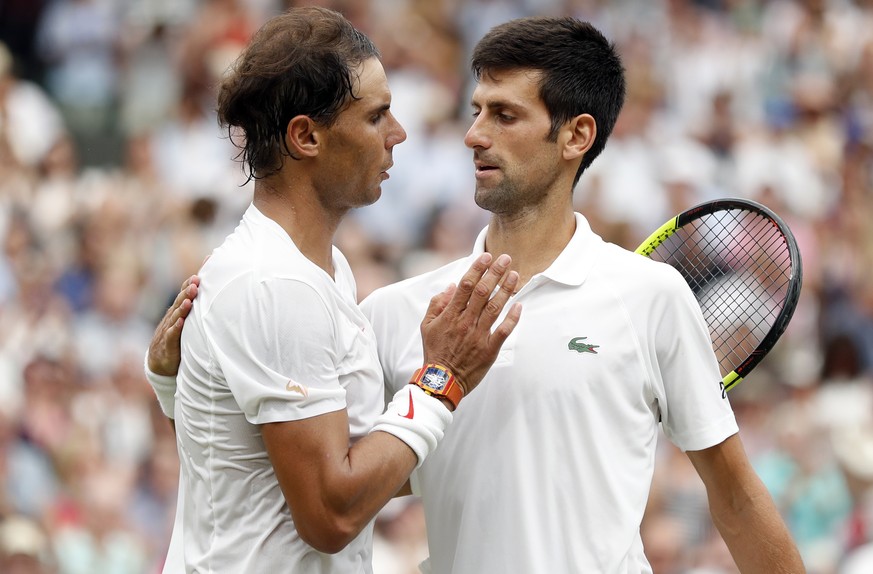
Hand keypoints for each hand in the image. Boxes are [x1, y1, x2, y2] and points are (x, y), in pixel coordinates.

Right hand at [147, 275, 199, 375]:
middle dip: (187, 292)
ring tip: (189, 300)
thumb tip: (211, 295)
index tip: (199, 274)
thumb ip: (196, 309)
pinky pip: (171, 335)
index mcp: (178, 311)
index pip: (183, 295)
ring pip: (175, 316)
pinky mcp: (168, 344)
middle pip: (179, 302)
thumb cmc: (178, 338)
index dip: (190, 284)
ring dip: (182, 308)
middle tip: (195, 282)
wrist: (159, 361)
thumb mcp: (186, 322)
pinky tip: (181, 322)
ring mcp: (169, 330)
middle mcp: (173, 318)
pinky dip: (176, 328)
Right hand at [419, 253, 520, 398]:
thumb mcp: (427, 326)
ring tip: (514, 274)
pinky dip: (512, 318)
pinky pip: (503, 331)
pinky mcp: (489, 349)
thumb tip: (450, 286)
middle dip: (495, 273)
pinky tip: (519, 305)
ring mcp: (478, 335)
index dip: (477, 269)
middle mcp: (465, 322)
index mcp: (450, 315)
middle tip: (505, 258)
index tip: (486, 256)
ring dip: (505, 289)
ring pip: (495, 308)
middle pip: (483, 292)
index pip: (465, 286)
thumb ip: (437, 304)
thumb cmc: (435, 351)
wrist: (441, 380)